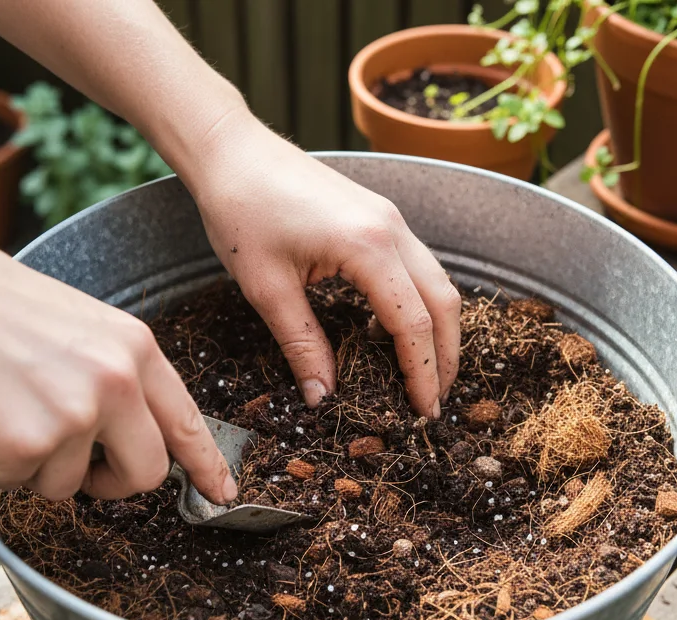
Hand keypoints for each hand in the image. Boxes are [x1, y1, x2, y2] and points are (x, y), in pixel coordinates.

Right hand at [0, 245, 235, 503]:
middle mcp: (116, 384)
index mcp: (136, 350)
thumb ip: (116, 377)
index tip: (220, 493)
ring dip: (36, 466)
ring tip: (5, 410)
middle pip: (145, 473)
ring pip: (69, 485)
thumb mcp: (82, 327)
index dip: (205, 465)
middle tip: (80, 471)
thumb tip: (128, 436)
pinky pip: (18, 481)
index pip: (187, 421)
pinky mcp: (25, 445)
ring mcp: (74, 416)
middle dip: (113, 485)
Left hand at [186, 114, 460, 417]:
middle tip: (432, 403)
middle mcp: (393, 229)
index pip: (413, 323)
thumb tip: (323, 396)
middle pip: (443, 303)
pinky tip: (393, 330)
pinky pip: (417, 266)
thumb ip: (301, 345)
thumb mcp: (266, 289)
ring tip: (422, 373)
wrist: (232, 151)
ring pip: (437, 282)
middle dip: (444, 357)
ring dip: (437, 329)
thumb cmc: (241, 211)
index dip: (422, 373)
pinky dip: (419, 303)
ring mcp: (391, 218)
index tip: (422, 412)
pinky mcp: (381, 215)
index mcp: (368, 246)